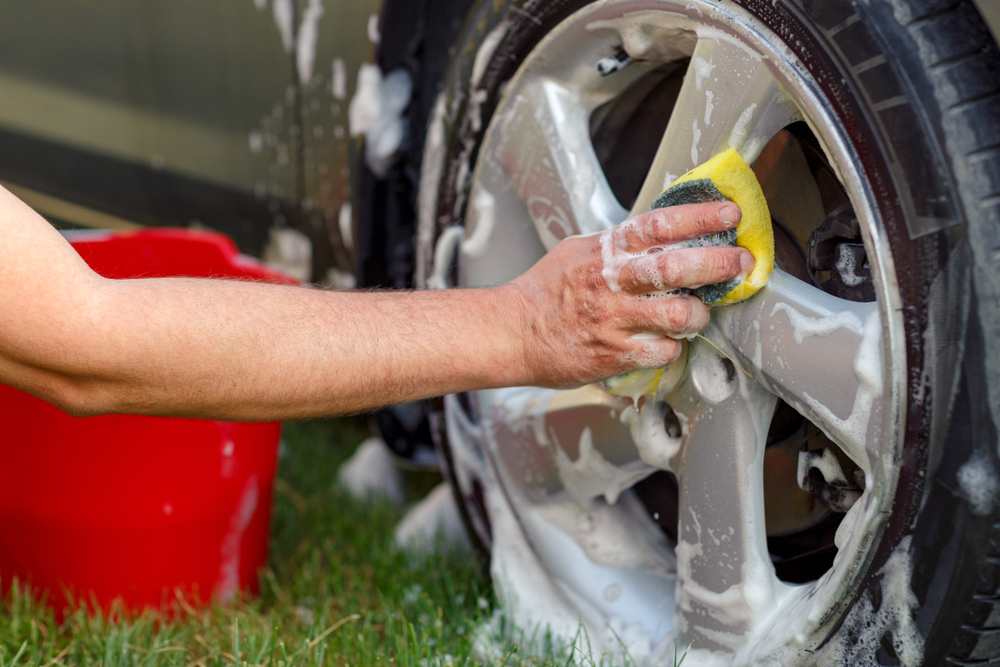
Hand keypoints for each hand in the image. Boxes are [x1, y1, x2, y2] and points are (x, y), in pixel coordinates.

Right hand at [507, 201, 753, 387]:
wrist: (512, 332)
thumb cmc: (546, 291)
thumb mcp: (579, 250)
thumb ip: (619, 243)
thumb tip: (660, 232)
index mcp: (606, 250)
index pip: (660, 224)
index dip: (700, 217)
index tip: (730, 213)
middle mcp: (611, 281)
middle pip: (676, 266)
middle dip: (718, 263)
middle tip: (741, 261)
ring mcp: (613, 319)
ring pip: (677, 314)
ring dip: (697, 314)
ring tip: (697, 314)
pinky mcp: (613, 353)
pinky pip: (661, 351)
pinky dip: (671, 348)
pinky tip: (664, 343)